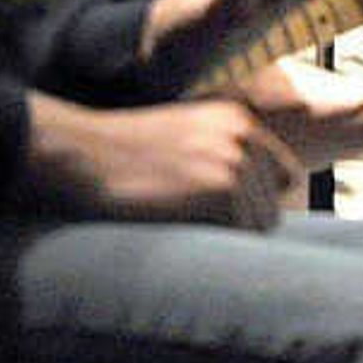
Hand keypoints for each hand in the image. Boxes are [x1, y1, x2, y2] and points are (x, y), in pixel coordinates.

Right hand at [21, 94, 302, 226]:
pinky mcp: (220, 190)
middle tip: (187, 218)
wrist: (75, 153)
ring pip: (258, 226)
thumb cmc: (118, 156)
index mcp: (238, 121)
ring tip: (177, 217)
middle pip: (272, 208)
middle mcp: (244, 137)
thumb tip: (277, 198)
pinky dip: (211, 241)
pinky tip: (176, 224)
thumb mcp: (183, 138)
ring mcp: (234, 162)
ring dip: (223, 234)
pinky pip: (238, 235)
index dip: (258, 202)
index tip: (222, 212)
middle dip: (239, 223)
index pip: (287, 177)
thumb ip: (226, 156)